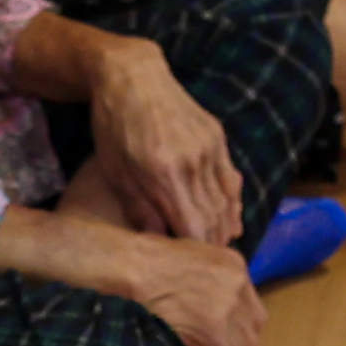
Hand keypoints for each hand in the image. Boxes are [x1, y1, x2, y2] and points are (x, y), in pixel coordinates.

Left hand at [78, 36, 245, 255]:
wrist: (132, 76)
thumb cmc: (114, 126)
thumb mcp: (115, 173)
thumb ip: (140, 211)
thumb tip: (160, 245)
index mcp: (165, 173)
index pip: (195, 228)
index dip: (196, 253)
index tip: (190, 270)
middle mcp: (194, 161)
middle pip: (216, 218)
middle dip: (212, 245)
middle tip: (204, 267)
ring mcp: (210, 146)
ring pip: (227, 201)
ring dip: (225, 227)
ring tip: (218, 248)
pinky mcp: (217, 136)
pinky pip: (231, 179)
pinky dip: (232, 202)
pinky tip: (229, 220)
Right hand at [111, 230, 266, 345]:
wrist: (131, 268)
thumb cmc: (146, 259)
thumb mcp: (189, 255)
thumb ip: (208, 278)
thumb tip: (207, 303)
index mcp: (235, 266)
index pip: (251, 309)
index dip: (235, 330)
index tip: (216, 340)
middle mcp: (240, 286)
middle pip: (252, 333)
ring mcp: (230, 310)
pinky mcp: (215, 334)